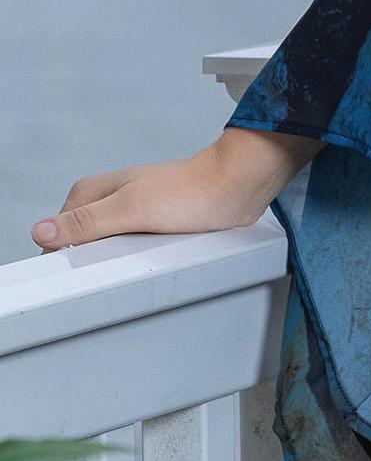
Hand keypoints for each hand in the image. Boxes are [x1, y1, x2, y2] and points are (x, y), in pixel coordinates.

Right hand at [29, 128, 322, 253]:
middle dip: (92, 264)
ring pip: (110, 250)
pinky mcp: (157, 225)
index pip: (57, 234)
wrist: (239, 186)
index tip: (80, 274)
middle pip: (82, 244)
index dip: (65, 258)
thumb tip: (41, 233)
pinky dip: (138, 262)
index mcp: (94, 192)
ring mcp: (134, 213)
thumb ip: (86, 222)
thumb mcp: (131, 208)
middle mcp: (110, 199)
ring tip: (133, 272)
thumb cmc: (192, 191)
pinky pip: (136, 251)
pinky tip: (148, 270)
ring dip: (117, 264)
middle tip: (111, 275)